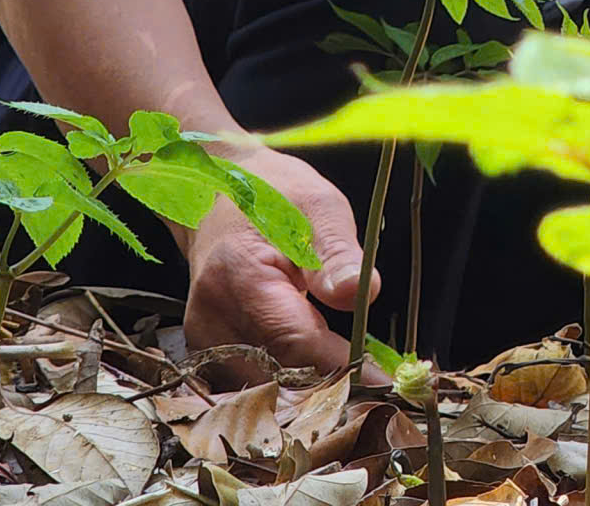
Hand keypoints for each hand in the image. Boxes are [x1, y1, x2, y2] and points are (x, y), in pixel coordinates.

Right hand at [181, 145, 369, 372]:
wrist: (219, 195)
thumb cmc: (273, 195)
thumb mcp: (318, 206)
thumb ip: (337, 253)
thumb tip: (360, 293)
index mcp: (238, 277)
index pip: (294, 341)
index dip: (342, 366)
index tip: (385, 382)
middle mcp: (212, 318)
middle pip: (277, 378)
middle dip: (330, 388)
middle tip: (378, 389)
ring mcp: (205, 341)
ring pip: (265, 392)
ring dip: (310, 394)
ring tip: (356, 382)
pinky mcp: (209, 354)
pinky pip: (253, 385)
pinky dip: (290, 387)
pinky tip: (323, 378)